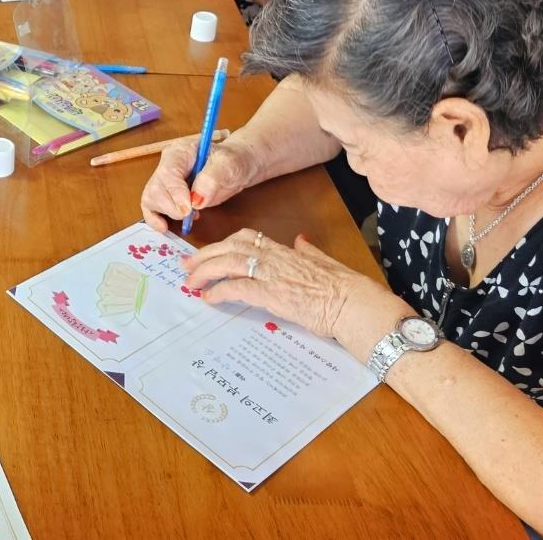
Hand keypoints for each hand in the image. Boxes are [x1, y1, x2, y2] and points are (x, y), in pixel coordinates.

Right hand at [141, 137, 256, 231]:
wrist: (236, 168)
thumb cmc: (232, 162)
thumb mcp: (229, 165)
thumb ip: (212, 178)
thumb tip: (196, 199)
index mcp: (180, 151)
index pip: (167, 173)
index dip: (175, 193)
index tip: (188, 208)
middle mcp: (167, 164)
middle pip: (155, 188)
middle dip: (171, 206)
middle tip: (190, 214)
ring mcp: (165, 180)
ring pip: (151, 199)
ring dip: (167, 213)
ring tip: (189, 216)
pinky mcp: (166, 195)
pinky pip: (151, 208)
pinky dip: (155, 219)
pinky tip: (165, 227)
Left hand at [181, 229, 386, 340]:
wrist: (355, 305)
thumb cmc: (345, 288)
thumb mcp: (325, 262)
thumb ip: (308, 250)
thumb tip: (301, 240)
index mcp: (286, 251)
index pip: (248, 238)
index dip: (225, 243)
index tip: (211, 251)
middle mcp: (276, 258)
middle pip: (230, 247)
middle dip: (205, 254)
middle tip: (187, 265)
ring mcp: (273, 274)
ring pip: (228, 262)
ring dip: (205, 270)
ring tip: (191, 281)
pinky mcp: (272, 294)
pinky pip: (237, 288)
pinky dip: (219, 291)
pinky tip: (208, 298)